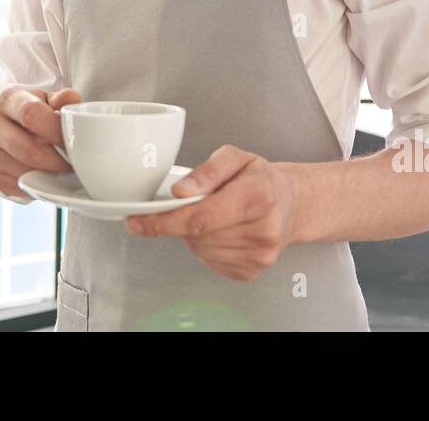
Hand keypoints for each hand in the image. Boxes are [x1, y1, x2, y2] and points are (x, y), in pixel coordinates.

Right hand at [0, 86, 83, 198]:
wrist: (4, 130)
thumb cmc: (31, 113)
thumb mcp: (46, 100)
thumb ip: (61, 99)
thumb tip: (72, 98)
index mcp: (7, 100)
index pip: (30, 114)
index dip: (56, 130)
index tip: (73, 140)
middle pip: (29, 150)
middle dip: (57, 160)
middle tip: (74, 162)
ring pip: (26, 172)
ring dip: (50, 175)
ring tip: (61, 167)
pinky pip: (21, 187)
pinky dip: (38, 185)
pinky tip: (45, 175)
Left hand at [125, 144, 304, 280]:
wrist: (290, 204)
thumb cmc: (259, 179)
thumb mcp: (235, 157)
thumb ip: (206, 170)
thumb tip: (181, 191)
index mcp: (260, 195)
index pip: (201, 217)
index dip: (164, 222)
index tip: (138, 222)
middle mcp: (264, 230)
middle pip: (197, 235)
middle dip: (179, 221)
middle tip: (183, 206)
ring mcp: (260, 256)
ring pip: (200, 250)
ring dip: (193, 234)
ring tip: (212, 215)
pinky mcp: (252, 271)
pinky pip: (210, 262)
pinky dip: (205, 246)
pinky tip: (220, 231)